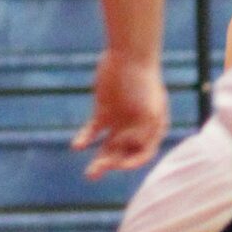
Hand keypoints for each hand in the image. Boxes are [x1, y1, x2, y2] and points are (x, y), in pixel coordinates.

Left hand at [73, 50, 168, 177]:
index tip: (118, 164)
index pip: (144, 154)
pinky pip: (93, 132)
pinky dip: (85, 139)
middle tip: (95, 171)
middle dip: (111, 165)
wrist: (129, 56)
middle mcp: (136, 129)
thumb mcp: (149, 110)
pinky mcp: (103, 113)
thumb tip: (134, 150)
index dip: (132, 163)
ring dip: (100, 161)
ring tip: (90, 174)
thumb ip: (144, 132)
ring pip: (108, 148)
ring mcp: (119, 122)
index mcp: (153, 130)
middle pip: (124, 154)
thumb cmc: (142, 82)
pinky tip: (78, 146)